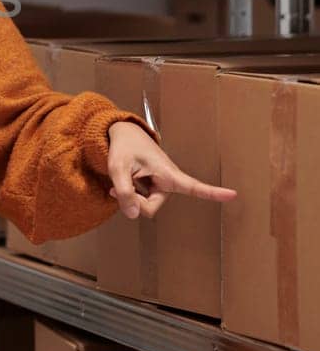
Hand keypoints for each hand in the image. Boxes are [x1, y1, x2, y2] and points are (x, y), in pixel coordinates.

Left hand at [106, 121, 236, 220]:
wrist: (122, 134)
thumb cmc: (123, 147)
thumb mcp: (117, 168)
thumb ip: (124, 192)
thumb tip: (133, 216)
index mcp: (168, 173)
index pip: (194, 187)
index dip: (213, 193)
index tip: (233, 194)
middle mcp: (168, 182)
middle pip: (149, 209)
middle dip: (132, 202)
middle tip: (117, 186)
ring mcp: (160, 187)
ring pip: (143, 206)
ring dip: (129, 195)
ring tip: (125, 176)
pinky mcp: (153, 189)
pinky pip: (140, 202)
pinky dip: (128, 194)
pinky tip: (125, 180)